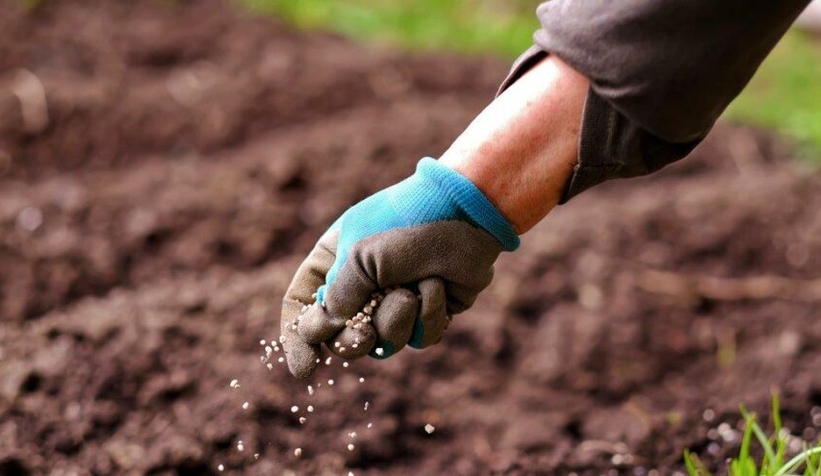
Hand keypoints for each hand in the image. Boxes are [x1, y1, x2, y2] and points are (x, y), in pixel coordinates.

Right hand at [280, 158, 518, 377]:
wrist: (467, 213)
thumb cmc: (407, 223)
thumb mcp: (360, 255)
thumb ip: (337, 297)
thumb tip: (319, 331)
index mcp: (333, 262)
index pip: (301, 307)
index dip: (298, 339)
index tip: (306, 369)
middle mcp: (361, 285)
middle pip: (341, 338)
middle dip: (354, 341)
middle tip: (364, 335)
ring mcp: (396, 301)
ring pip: (384, 344)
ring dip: (397, 320)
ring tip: (412, 289)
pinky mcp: (429, 312)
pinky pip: (419, 339)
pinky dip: (429, 315)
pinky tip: (438, 286)